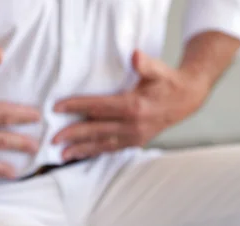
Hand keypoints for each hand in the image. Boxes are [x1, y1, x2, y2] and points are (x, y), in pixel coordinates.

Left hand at [53, 50, 209, 160]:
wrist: (186, 100)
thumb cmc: (167, 82)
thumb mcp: (158, 69)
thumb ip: (145, 64)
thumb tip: (135, 56)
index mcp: (134, 106)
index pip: (98, 107)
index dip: (76, 106)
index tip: (57, 108)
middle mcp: (132, 126)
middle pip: (96, 130)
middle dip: (73, 135)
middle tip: (53, 139)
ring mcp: (134, 137)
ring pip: (102, 145)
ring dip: (81, 150)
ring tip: (62, 156)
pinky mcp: (135, 143)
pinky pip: (111, 149)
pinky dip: (95, 153)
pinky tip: (82, 155)